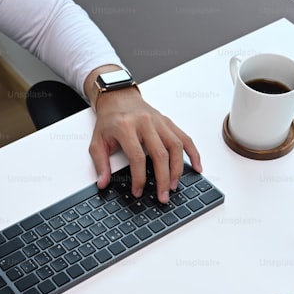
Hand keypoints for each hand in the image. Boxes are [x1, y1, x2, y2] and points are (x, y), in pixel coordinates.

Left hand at [86, 69, 201, 202]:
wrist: (118, 97)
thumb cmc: (109, 120)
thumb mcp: (97, 141)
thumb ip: (100, 163)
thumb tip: (103, 183)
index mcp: (126, 127)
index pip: (137, 157)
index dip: (139, 177)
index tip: (138, 191)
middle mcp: (145, 122)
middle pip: (160, 153)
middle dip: (163, 178)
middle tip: (163, 195)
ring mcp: (159, 121)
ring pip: (175, 146)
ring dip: (178, 168)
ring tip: (174, 185)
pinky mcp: (168, 122)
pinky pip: (185, 138)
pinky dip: (193, 153)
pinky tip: (196, 167)